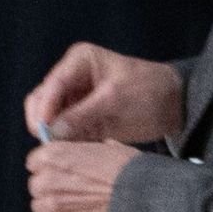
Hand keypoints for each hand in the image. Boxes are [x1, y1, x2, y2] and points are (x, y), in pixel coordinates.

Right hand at [24, 43, 183, 147]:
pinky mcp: (78, 118)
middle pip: (41, 102)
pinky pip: (60, 132)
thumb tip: (52, 133)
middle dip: (43, 123)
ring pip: (47, 119)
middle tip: (52, 144)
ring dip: (51, 134)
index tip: (44, 132)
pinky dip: (62, 142)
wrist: (171, 105)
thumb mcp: (115, 100)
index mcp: (79, 61)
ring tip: (65, 148)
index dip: (44, 109)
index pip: (51, 85)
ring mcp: (73, 99)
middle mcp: (70, 78)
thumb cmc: (148, 91)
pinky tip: (73, 150)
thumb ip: (82, 115)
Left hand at [28, 140, 138, 211]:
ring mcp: (51, 207)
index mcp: (54, 156)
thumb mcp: (106, 147)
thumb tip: (83, 154)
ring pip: (39, 206)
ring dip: (53, 205)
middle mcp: (46, 181)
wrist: (141, 200)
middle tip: (72, 188)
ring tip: (75, 205)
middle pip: (36, 184)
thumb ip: (83, 152)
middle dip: (50, 185)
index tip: (60, 169)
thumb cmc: (128, 170)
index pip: (34, 161)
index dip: (49, 165)